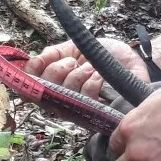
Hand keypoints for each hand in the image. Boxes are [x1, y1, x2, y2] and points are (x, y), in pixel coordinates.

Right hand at [23, 38, 146, 98]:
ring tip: (90, 66)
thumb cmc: (103, 55)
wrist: (130, 57)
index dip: (30, 75)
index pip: (30, 88)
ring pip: (65, 94)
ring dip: (77, 74)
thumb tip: (33, 61)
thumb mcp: (75, 48)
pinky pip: (86, 98)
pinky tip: (99, 75)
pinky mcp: (97, 112)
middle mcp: (62, 101)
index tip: (40, 60)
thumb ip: (53, 54)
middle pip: (44, 92)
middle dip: (57, 71)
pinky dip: (92, 81)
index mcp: (54, 84)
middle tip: (73, 61)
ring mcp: (79, 109)